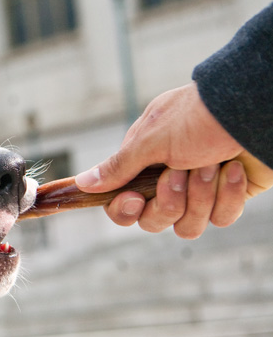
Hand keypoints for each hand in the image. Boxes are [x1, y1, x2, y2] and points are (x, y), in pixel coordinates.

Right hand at [75, 83, 272, 238]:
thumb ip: (117, 167)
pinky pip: (220, 219)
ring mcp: (200, 191)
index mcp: (145, 164)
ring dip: (199, 196)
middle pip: (152, 221)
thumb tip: (82, 183)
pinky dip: (226, 196)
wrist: (254, 110)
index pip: (122, 205)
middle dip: (168, 202)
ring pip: (187, 226)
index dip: (126, 210)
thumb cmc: (199, 117)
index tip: (134, 199)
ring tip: (212, 164)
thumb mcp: (151, 140)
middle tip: (180, 173)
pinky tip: (232, 169)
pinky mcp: (230, 197)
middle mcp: (169, 180)